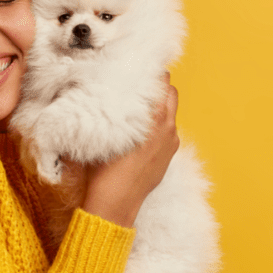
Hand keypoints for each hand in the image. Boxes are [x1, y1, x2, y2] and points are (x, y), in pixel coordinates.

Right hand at [81, 73, 179, 227]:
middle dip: (157, 88)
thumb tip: (102, 92)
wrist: (114, 205)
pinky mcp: (167, 157)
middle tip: (137, 83)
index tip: (139, 67)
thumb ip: (110, 110)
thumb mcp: (105, 134)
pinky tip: (139, 130)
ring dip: (158, 106)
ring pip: (169, 114)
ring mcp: (170, 145)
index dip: (152, 73)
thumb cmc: (104, 171)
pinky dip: (158, 125)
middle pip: (170, 95)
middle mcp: (168, 129)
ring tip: (137, 106)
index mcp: (155, 120)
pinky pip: (167, 132)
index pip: (162, 83)